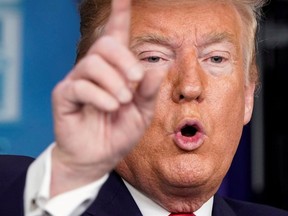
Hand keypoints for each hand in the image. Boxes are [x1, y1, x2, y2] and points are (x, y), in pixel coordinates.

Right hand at [50, 0, 164, 196]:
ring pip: (92, 63)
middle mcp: (95, 70)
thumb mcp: (142, 113)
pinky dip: (99, 96)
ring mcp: (77, 81)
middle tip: (135, 79)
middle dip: (124, 58)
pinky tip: (109, 107)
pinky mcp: (65, 95)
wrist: (99, 157)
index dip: (119, 14)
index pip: (115, 35)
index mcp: (115, 71)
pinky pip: (80, 85)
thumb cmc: (119, 133)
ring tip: (122, 101)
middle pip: (105, 43)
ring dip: (113, 82)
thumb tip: (155, 68)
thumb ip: (148, 91)